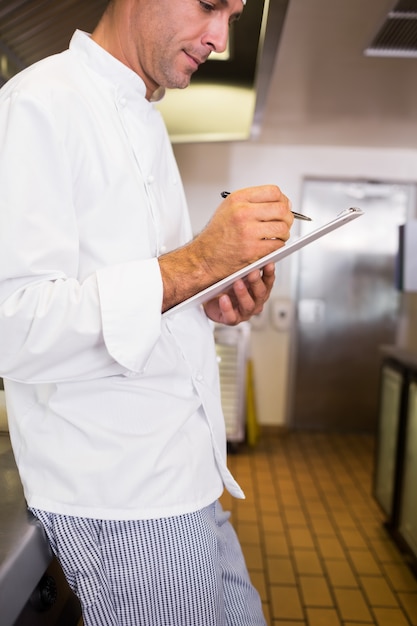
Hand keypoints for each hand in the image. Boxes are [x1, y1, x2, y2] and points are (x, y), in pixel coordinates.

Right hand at [159, 185, 292, 311]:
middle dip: (287, 217)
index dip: (283, 200)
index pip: (274, 192)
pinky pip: (278, 245)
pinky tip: (269, 246)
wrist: (203, 257)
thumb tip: (280, 202)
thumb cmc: (216, 235)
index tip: (283, 206)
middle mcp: (242, 213)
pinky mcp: (252, 250)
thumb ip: (252, 202)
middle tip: (284, 222)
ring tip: (276, 236)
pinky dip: (277, 246)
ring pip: (283, 228)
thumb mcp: (229, 208)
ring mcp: (248, 232)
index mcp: (238, 199)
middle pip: (282, 209)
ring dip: (284, 233)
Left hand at [203, 264, 274, 324]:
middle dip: (256, 282)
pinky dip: (227, 308)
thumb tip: (249, 249)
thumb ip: (244, 267)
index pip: (268, 281)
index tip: (268, 263)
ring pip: (248, 305)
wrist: (208, 300)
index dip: (269, 273)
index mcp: (259, 290)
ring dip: (243, 294)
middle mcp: (255, 302)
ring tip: (237, 283)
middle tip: (252, 272)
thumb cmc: (225, 286)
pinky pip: (231, 316)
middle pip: (261, 293)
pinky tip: (223, 298)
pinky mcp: (232, 319)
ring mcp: (244, 312)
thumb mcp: (236, 274)